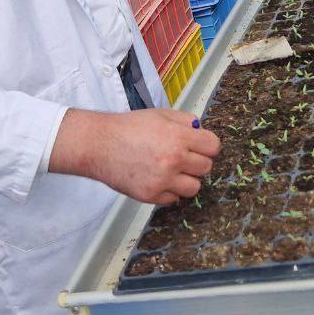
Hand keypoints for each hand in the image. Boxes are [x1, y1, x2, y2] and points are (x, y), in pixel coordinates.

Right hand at [50, 108, 220, 204]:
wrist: (100, 145)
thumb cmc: (128, 128)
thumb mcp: (160, 115)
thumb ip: (185, 121)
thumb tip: (202, 130)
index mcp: (178, 137)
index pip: (213, 147)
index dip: (208, 145)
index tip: (202, 146)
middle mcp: (173, 160)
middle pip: (206, 168)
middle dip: (198, 162)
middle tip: (184, 157)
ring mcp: (162, 180)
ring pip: (194, 187)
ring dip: (186, 179)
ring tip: (173, 170)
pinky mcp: (151, 195)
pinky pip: (174, 199)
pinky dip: (169, 191)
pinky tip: (158, 178)